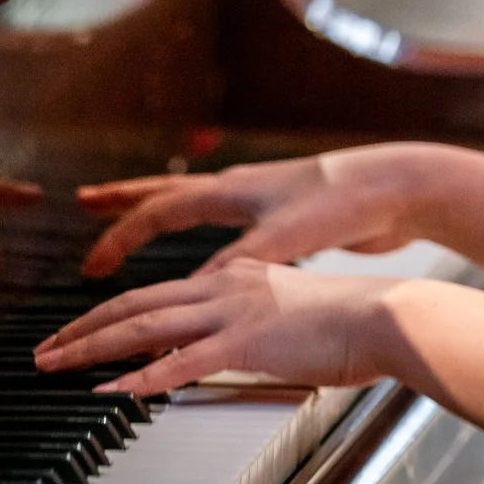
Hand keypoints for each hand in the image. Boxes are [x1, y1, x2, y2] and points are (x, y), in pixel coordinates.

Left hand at [32, 258, 403, 395]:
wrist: (387, 316)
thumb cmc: (353, 323)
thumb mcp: (292, 316)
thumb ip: (254, 330)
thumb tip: (234, 351)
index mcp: (235, 278)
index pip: (157, 295)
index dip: (110, 315)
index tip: (79, 333)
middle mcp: (225, 286)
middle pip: (134, 304)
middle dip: (81, 329)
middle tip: (44, 351)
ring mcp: (233, 313)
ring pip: (143, 327)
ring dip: (92, 348)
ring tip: (55, 366)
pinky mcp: (246, 343)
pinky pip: (181, 363)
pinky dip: (141, 379)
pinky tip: (112, 393)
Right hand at [73, 147, 426, 278]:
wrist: (399, 188)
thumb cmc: (345, 204)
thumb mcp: (282, 239)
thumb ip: (235, 266)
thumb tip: (188, 295)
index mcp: (232, 191)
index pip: (157, 211)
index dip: (119, 239)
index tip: (92, 267)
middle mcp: (241, 189)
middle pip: (166, 192)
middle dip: (122, 201)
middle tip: (84, 203)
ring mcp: (261, 200)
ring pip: (196, 204)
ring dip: (160, 213)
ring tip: (134, 222)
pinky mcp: (285, 217)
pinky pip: (226, 224)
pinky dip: (203, 235)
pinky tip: (206, 251)